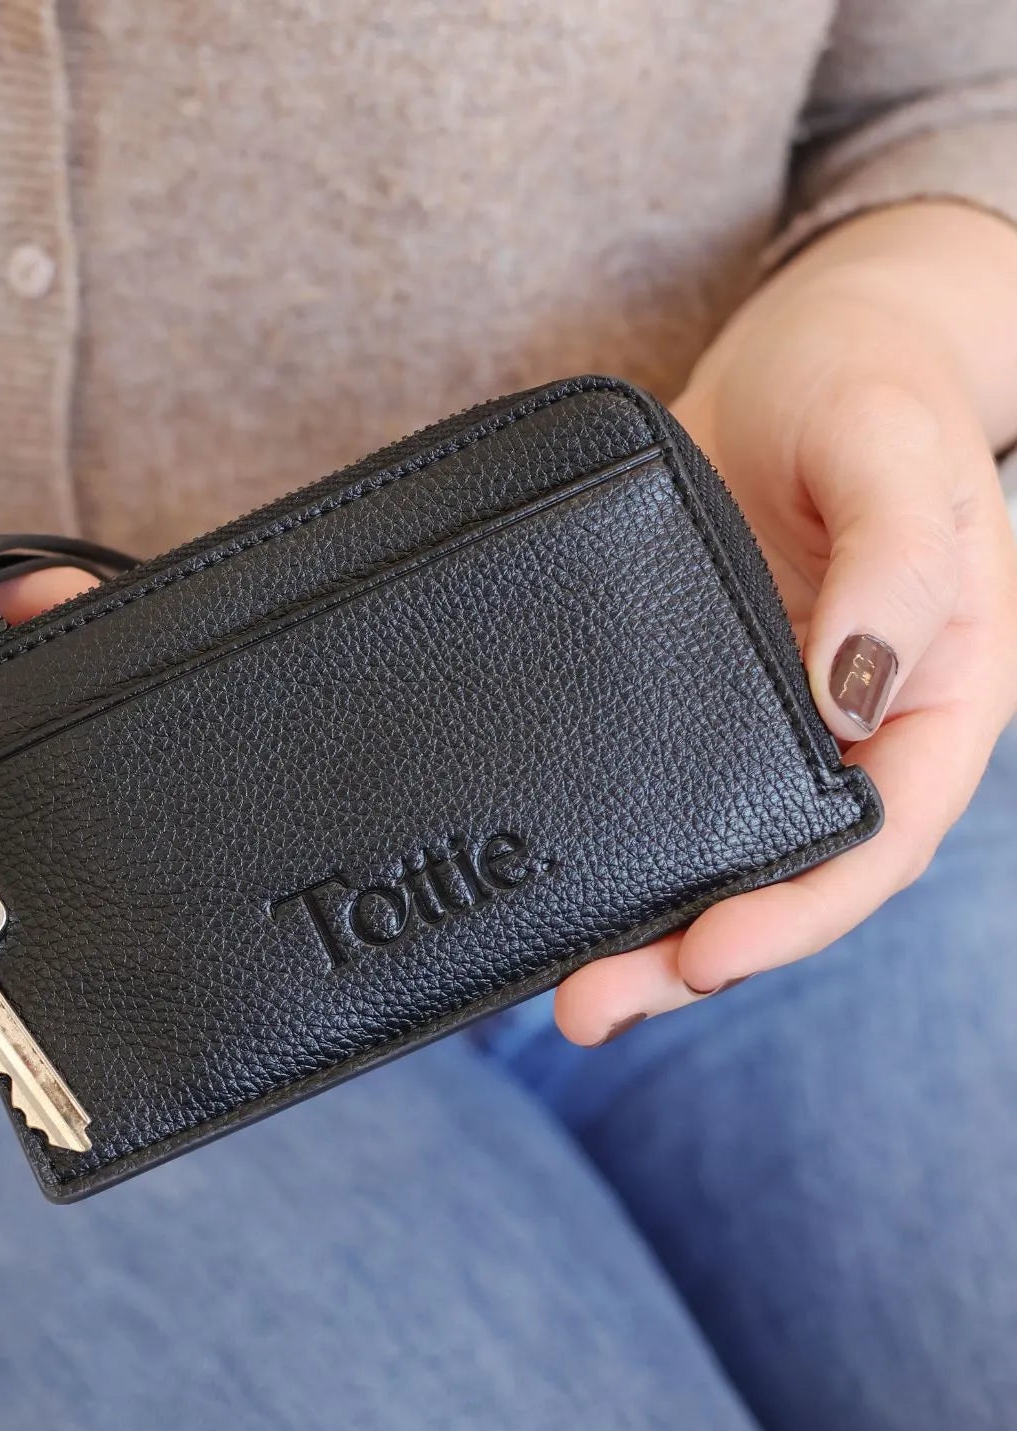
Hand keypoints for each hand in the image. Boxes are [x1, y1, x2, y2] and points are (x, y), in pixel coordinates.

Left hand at [555, 206, 1016, 1043]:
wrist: (796, 360)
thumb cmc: (866, 386)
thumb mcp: (893, 451)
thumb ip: (894, 562)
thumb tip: (855, 689)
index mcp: (937, 692)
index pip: (881, 832)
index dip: (801, 908)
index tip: (707, 954)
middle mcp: (853, 727)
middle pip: (790, 874)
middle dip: (697, 953)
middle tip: (592, 1008)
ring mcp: (768, 719)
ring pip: (719, 849)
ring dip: (644, 924)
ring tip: (562, 991)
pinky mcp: (690, 697)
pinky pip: (659, 786)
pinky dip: (615, 844)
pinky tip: (556, 886)